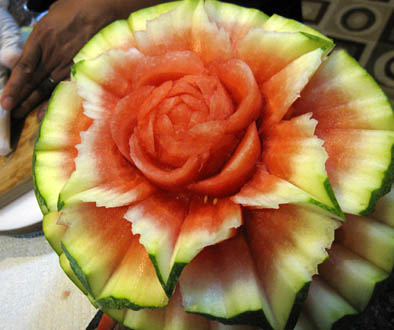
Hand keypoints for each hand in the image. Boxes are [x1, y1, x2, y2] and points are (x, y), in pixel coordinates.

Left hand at [1, 0, 117, 117]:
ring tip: (19, 113)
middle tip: (8, 110)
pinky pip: (63, 88)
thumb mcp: (48, 18)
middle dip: (18, 98)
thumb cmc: (74, 9)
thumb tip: (30, 50)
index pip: (22, 68)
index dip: (13, 85)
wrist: (100, 10)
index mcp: (40, 39)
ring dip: (30, 102)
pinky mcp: (78, 69)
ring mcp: (66, 64)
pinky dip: (52, 102)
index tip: (5, 99)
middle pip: (31, 82)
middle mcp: (51, 55)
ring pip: (44, 88)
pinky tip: (44, 113)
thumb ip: (38, 35)